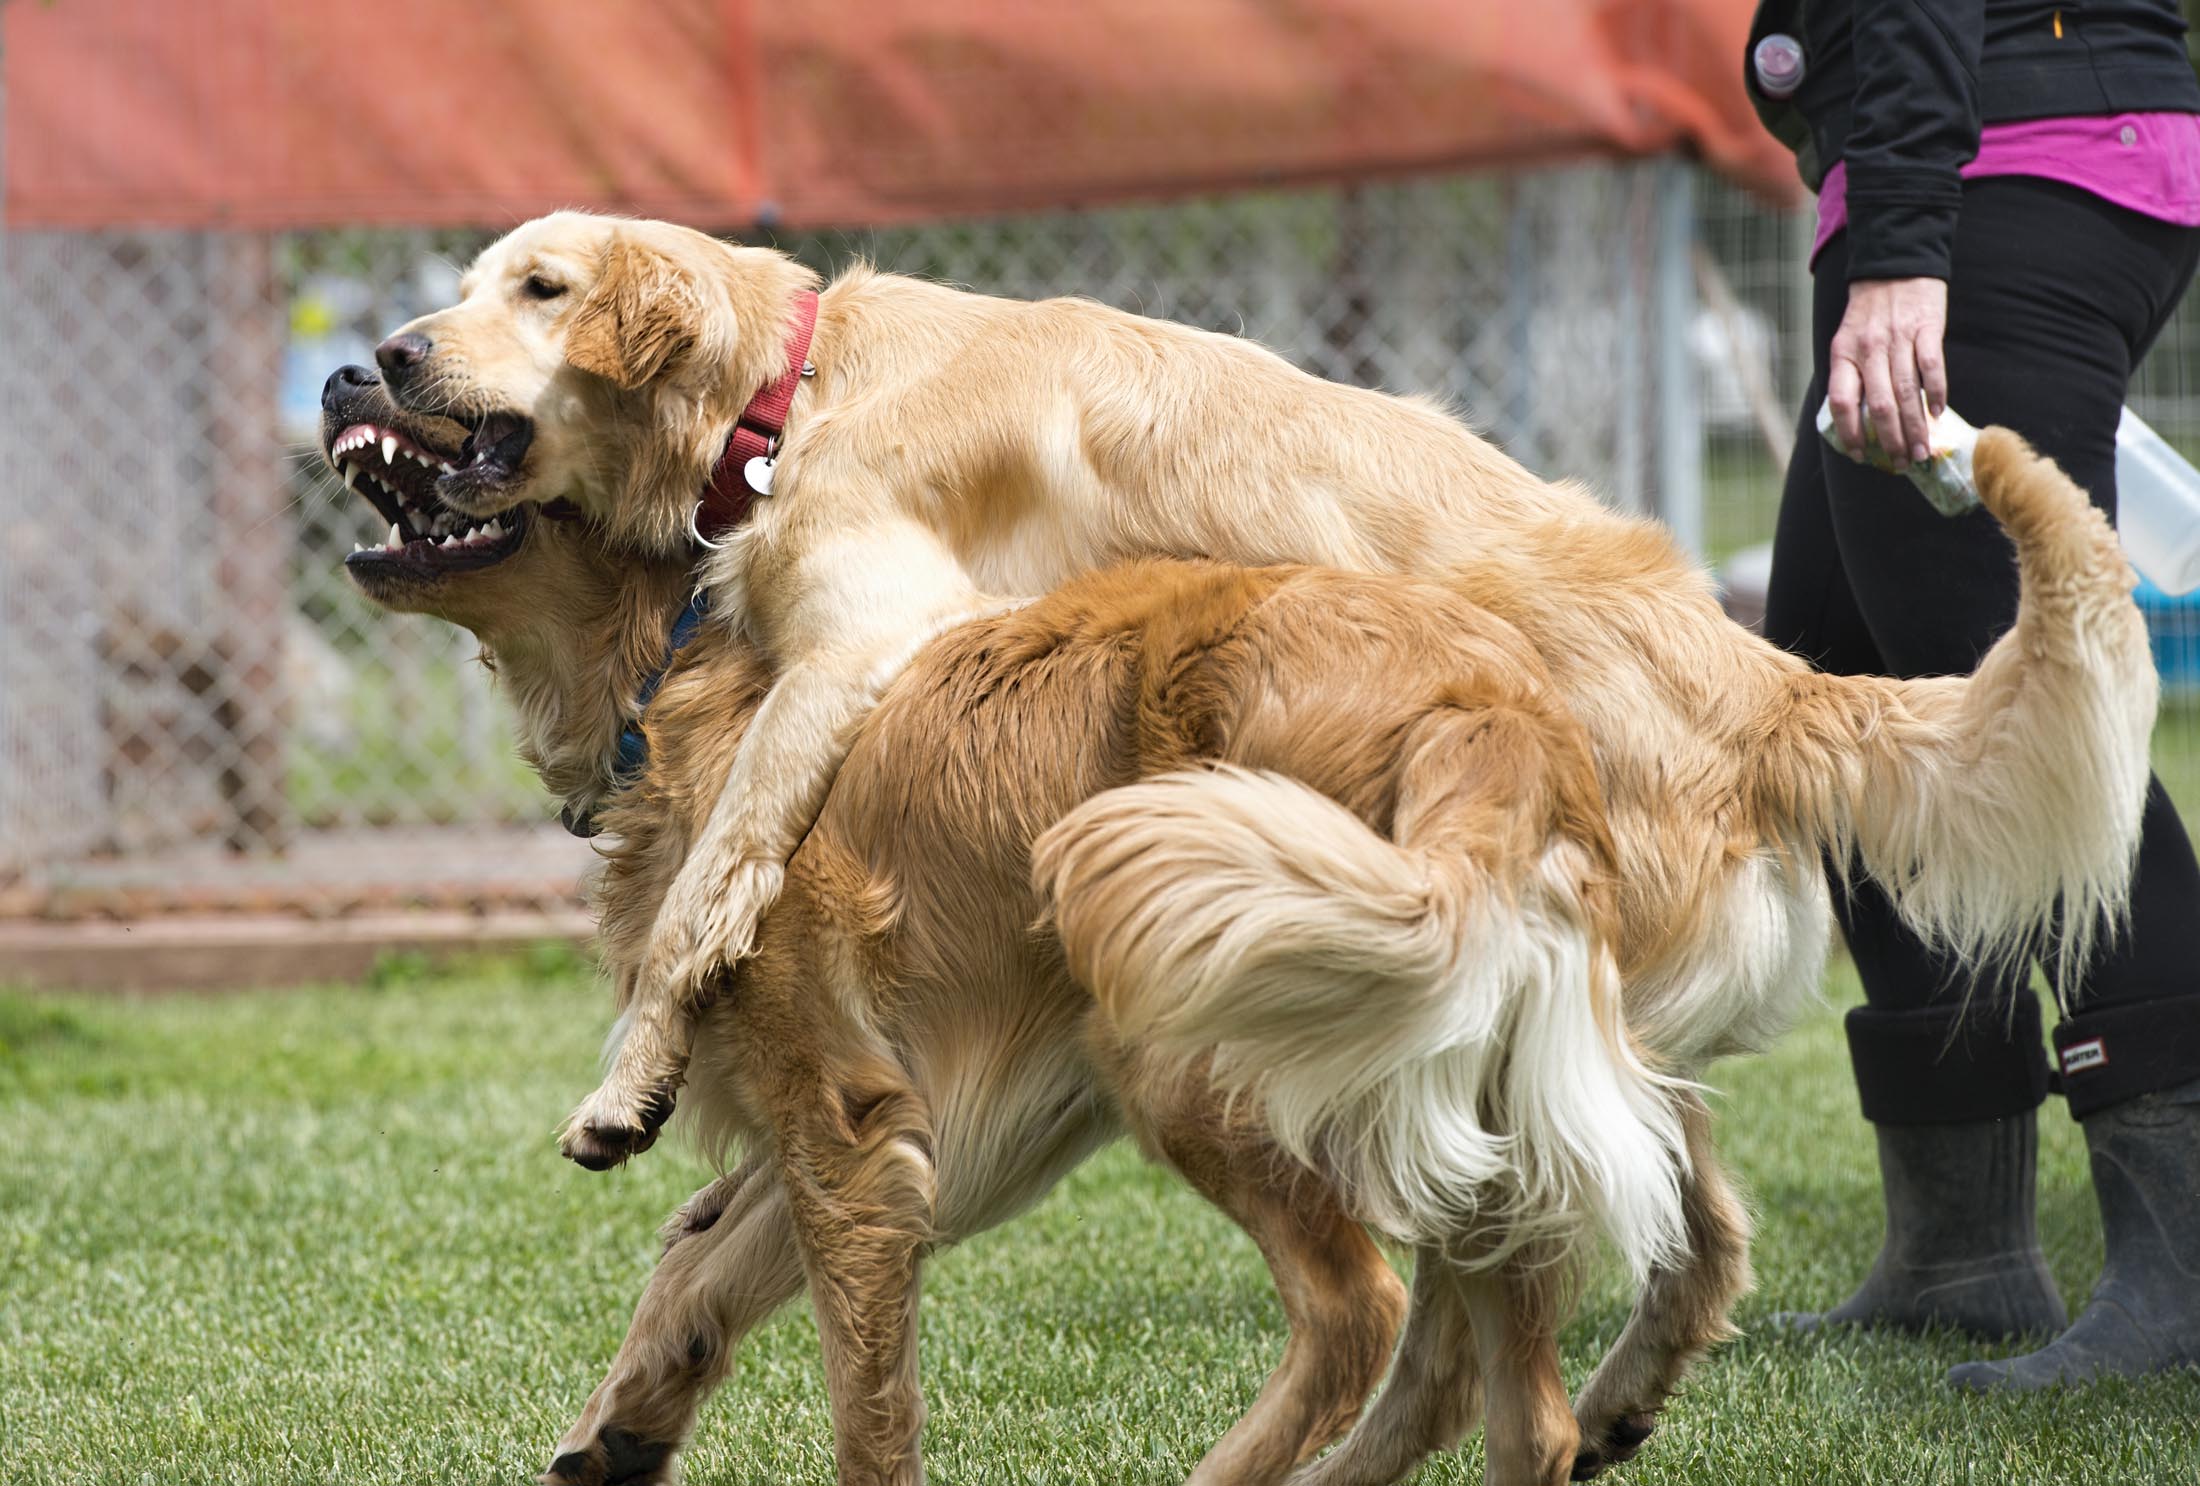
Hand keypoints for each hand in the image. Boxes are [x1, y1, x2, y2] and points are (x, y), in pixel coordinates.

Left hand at [1828, 277, 1948, 467]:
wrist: (1895, 267)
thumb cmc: (1870, 313)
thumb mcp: (1847, 341)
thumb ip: (1851, 375)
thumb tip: (1857, 420)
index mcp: (1843, 355)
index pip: (1842, 402)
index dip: (1850, 432)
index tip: (1860, 454)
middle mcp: (1869, 349)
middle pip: (1879, 405)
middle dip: (1891, 440)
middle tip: (1901, 462)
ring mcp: (1899, 339)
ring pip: (1907, 392)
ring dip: (1916, 426)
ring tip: (1921, 451)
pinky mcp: (1927, 329)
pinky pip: (1932, 367)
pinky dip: (1937, 392)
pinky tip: (1939, 413)